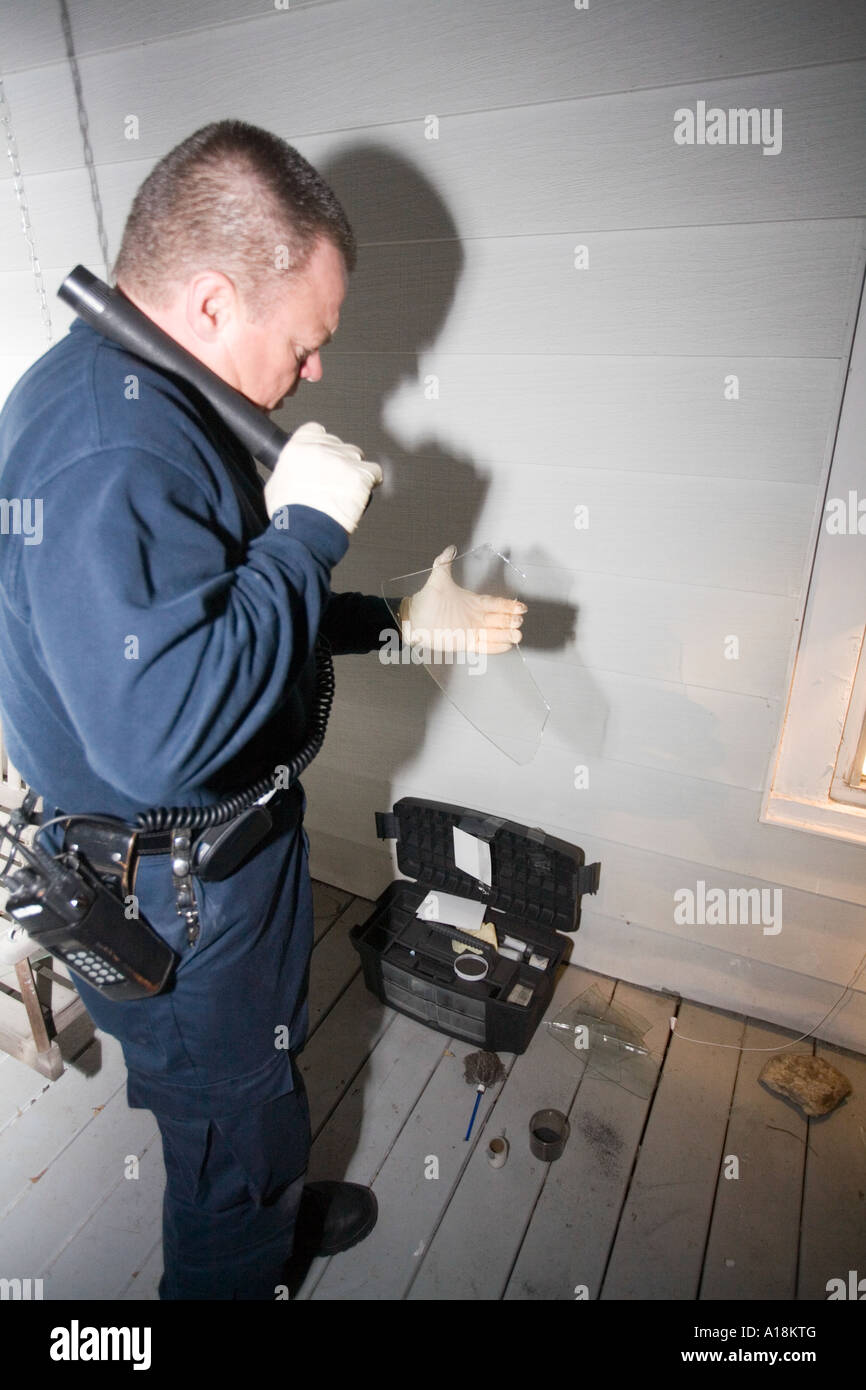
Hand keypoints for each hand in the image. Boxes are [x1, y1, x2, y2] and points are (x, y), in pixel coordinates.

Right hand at [264, 421, 382, 533]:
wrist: (304, 530)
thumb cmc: (288, 514)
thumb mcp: (276, 484)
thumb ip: (289, 470)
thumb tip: (295, 472)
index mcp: (299, 446)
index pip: (316, 430)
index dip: (322, 445)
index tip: (324, 456)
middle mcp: (322, 448)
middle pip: (340, 446)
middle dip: (339, 461)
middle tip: (334, 482)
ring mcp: (343, 460)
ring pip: (357, 457)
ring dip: (355, 471)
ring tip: (346, 491)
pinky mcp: (361, 475)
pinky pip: (374, 472)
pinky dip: (370, 482)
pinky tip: (360, 494)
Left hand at [399, 545, 526, 654]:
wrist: (413, 619)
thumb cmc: (426, 600)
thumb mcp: (437, 579)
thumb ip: (444, 562)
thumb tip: (450, 548)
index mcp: (473, 602)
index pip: (495, 603)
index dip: (508, 605)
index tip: (520, 607)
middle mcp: (475, 617)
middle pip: (499, 619)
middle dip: (510, 620)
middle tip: (518, 621)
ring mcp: (472, 630)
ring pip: (494, 633)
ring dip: (506, 634)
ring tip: (517, 635)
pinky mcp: (466, 642)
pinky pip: (484, 646)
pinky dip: (495, 646)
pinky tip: (507, 646)